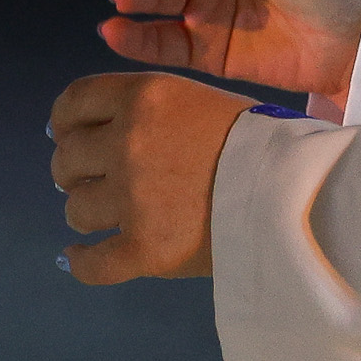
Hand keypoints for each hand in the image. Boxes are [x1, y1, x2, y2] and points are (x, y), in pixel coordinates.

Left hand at [48, 71, 250, 283]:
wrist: (296, 191)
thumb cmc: (257, 140)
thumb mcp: (196, 99)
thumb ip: (142, 110)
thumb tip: (69, 130)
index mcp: (143, 97)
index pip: (72, 103)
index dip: (65, 122)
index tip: (71, 137)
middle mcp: (129, 142)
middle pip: (66, 160)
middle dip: (77, 171)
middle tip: (103, 180)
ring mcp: (133, 198)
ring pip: (76, 209)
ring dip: (89, 212)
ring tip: (115, 214)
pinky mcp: (145, 248)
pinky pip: (92, 263)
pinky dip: (81, 261)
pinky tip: (79, 256)